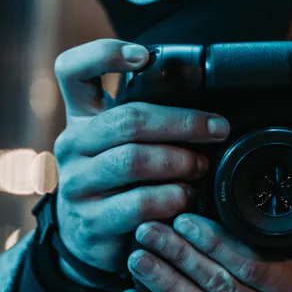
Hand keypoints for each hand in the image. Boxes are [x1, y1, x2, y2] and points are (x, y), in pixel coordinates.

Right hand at [53, 39, 230, 280]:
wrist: (92, 238)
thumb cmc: (122, 181)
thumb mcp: (125, 145)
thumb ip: (150, 125)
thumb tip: (208, 113)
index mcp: (82, 118)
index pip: (73, 71)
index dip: (104, 54)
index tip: (144, 56)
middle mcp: (73, 146)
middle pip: (127, 120)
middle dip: (183, 122)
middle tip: (217, 130)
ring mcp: (78, 184)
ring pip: (133, 160)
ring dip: (180, 162)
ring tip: (202, 168)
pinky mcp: (92, 221)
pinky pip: (138, 204)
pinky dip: (172, 198)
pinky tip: (185, 198)